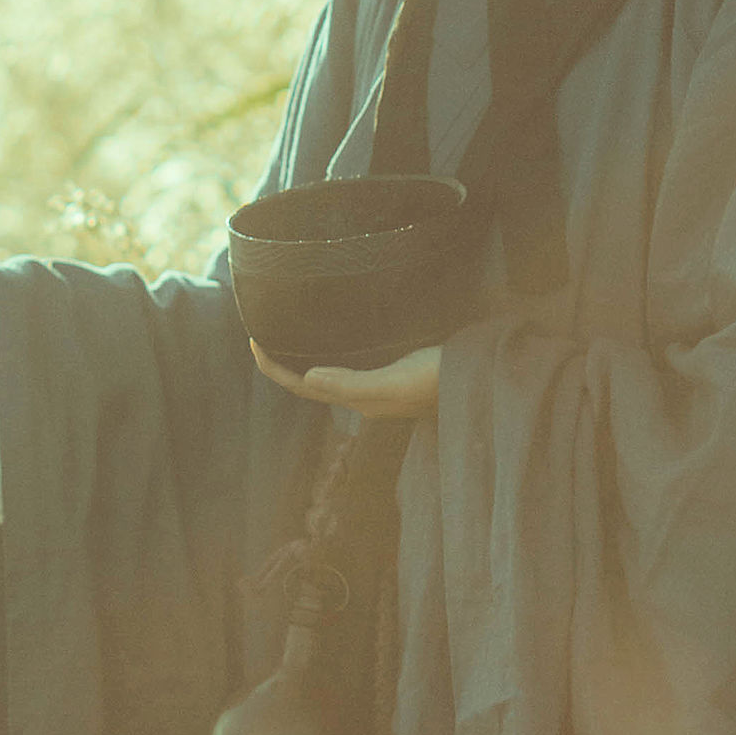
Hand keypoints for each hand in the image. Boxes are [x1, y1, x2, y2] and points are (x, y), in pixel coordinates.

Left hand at [249, 339, 440, 421]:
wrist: (482, 375)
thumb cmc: (438, 380)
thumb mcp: (394, 382)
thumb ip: (354, 384)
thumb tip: (308, 379)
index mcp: (361, 401)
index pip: (305, 387)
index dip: (276, 370)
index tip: (253, 343)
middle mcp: (367, 395)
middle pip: (313, 382)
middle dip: (285, 363)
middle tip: (262, 333)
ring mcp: (382, 383)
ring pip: (332, 372)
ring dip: (306, 357)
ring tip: (287, 333)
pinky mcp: (396, 367)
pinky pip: (353, 362)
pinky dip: (333, 349)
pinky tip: (336, 333)